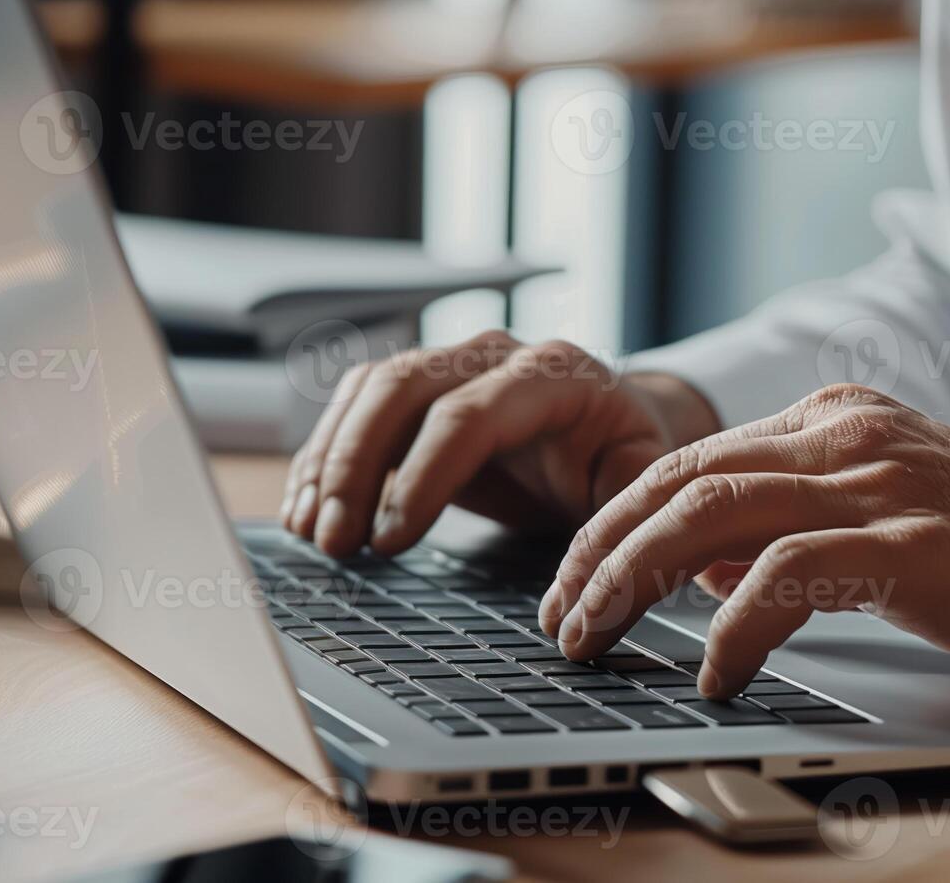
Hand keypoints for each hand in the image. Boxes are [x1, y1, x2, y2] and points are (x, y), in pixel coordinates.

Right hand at [281, 331, 719, 557]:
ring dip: (331, 461)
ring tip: (312, 534)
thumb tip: (580, 595)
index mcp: (557, 375)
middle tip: (336, 542)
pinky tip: (307, 511)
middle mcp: (496, 355)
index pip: (473, 413)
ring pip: (371, 390)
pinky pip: (358, 404)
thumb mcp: (642, 481)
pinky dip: (325, 457)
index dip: (424, 476)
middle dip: (358, 465)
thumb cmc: (626, 455)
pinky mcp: (420, 387)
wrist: (613, 422)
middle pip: (405, 386)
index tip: (392, 541)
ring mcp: (452, 362)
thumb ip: (618, 519)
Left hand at [540, 384, 949, 699]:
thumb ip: (785, 525)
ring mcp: (877, 481)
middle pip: (680, 479)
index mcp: (829, 419)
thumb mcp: (875, 516)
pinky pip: (789, 574)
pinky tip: (713, 671)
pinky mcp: (911, 541)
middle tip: (559, 616)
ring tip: (594, 637)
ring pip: (712, 513)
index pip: (687, 459)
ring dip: (633, 579)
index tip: (572, 576)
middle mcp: (842, 434)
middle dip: (600, 550)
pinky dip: (733, 624)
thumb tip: (696, 565)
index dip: (614, 519)